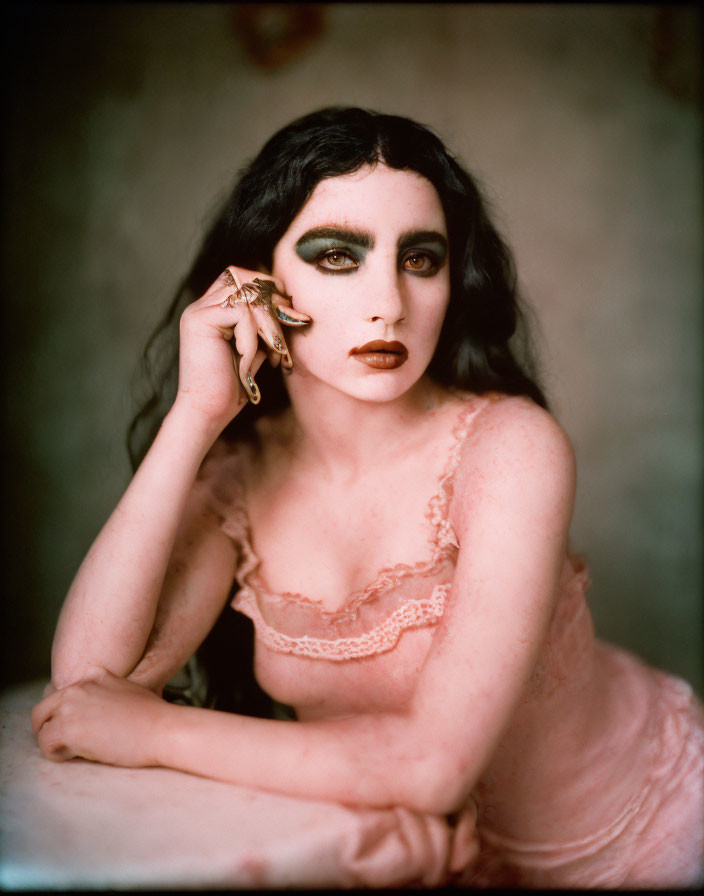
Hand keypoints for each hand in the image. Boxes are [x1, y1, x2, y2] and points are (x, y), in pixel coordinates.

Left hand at [31, 668, 171, 767]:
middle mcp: (78, 687)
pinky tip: (78, 755)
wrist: (162, 728)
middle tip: (64, 743)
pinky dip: (57, 754)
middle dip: (49, 727)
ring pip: (41, 728)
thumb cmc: (153, 716)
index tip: (72, 726)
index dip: (61, 712)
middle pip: (43, 709)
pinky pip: (45, 745)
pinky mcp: (67, 728)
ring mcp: (70, 707)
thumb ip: (108, 687)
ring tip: (77, 750)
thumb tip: (100, 701)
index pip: (58, 691)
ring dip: (55, 742)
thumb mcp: (129, 688)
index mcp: (93, 676)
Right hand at [175, 266, 310, 428]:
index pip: (242, 279)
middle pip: (243, 276)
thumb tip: (286, 304)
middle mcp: (201, 306)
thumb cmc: (232, 389)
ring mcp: (198, 311)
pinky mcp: (199, 321)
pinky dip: (252, 337)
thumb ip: (262, 326)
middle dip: (271, 298)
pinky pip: (241, 313)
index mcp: (211, 311)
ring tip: (271, 351)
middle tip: (290, 323)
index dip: (268, 290)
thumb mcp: (254, 350)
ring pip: (245, 293)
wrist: (208, 413)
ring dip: (267, 322)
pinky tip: (248, 360)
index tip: (290, 315)